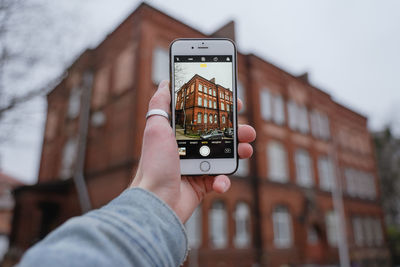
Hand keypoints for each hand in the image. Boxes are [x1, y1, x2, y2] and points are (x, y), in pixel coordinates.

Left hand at [130, 80, 255, 221]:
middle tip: (247, 130)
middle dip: (237, 131)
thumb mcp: (155, 129)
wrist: (156, 202)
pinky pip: (220, 179)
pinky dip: (223, 180)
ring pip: (224, 155)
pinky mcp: (202, 184)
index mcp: (179, 134)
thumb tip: (164, 82)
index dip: (220, 109)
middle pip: (219, 135)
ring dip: (238, 152)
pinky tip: (218, 182)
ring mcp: (197, 166)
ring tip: (246, 151)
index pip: (203, 116)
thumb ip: (160, 105)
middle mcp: (189, 148)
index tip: (234, 103)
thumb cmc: (154, 165)